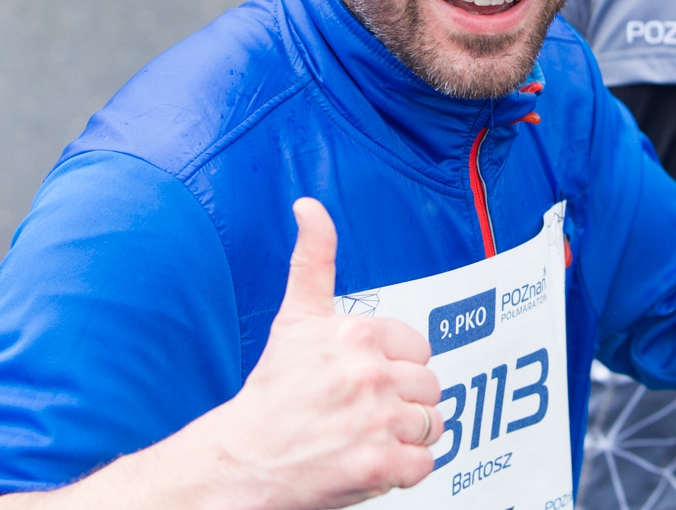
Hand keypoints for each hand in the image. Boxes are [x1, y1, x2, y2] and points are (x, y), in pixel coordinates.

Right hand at [161, 199, 441, 509]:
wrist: (243, 460)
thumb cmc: (273, 393)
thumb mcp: (295, 318)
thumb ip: (314, 258)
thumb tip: (309, 206)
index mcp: (358, 335)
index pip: (419, 349)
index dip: (396, 367)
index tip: (365, 378)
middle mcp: (370, 374)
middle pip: (430, 387)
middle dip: (403, 401)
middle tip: (362, 411)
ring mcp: (377, 420)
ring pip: (432, 425)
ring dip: (406, 436)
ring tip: (366, 435)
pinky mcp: (380, 466)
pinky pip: (424, 464)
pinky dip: (404, 470)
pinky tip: (371, 461)